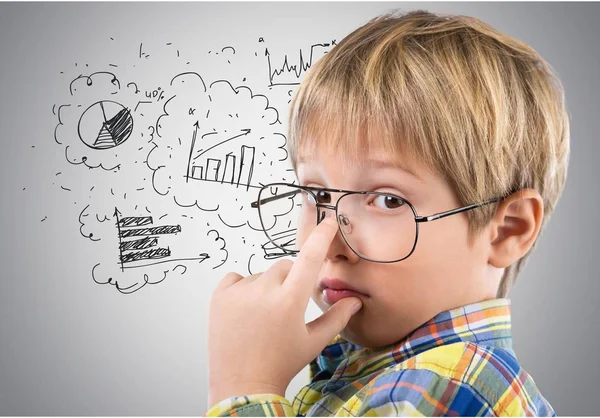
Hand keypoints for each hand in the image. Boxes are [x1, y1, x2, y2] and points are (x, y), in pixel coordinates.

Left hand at [206, 216, 362, 407]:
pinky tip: (245, 311)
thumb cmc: (280, 364)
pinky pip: (236, 278)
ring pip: (261, 275)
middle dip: (290, 279)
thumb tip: (355, 301)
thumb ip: (337, 318)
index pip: (310, 257)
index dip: (321, 236)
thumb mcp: (313, 342)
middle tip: (287, 306)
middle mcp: (264, 291)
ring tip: (263, 316)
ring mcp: (238, 292)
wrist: (242, 385)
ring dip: (266, 287)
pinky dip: (243, 288)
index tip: (326, 220)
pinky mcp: (219, 296)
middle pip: (284, 267)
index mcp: (290, 301)